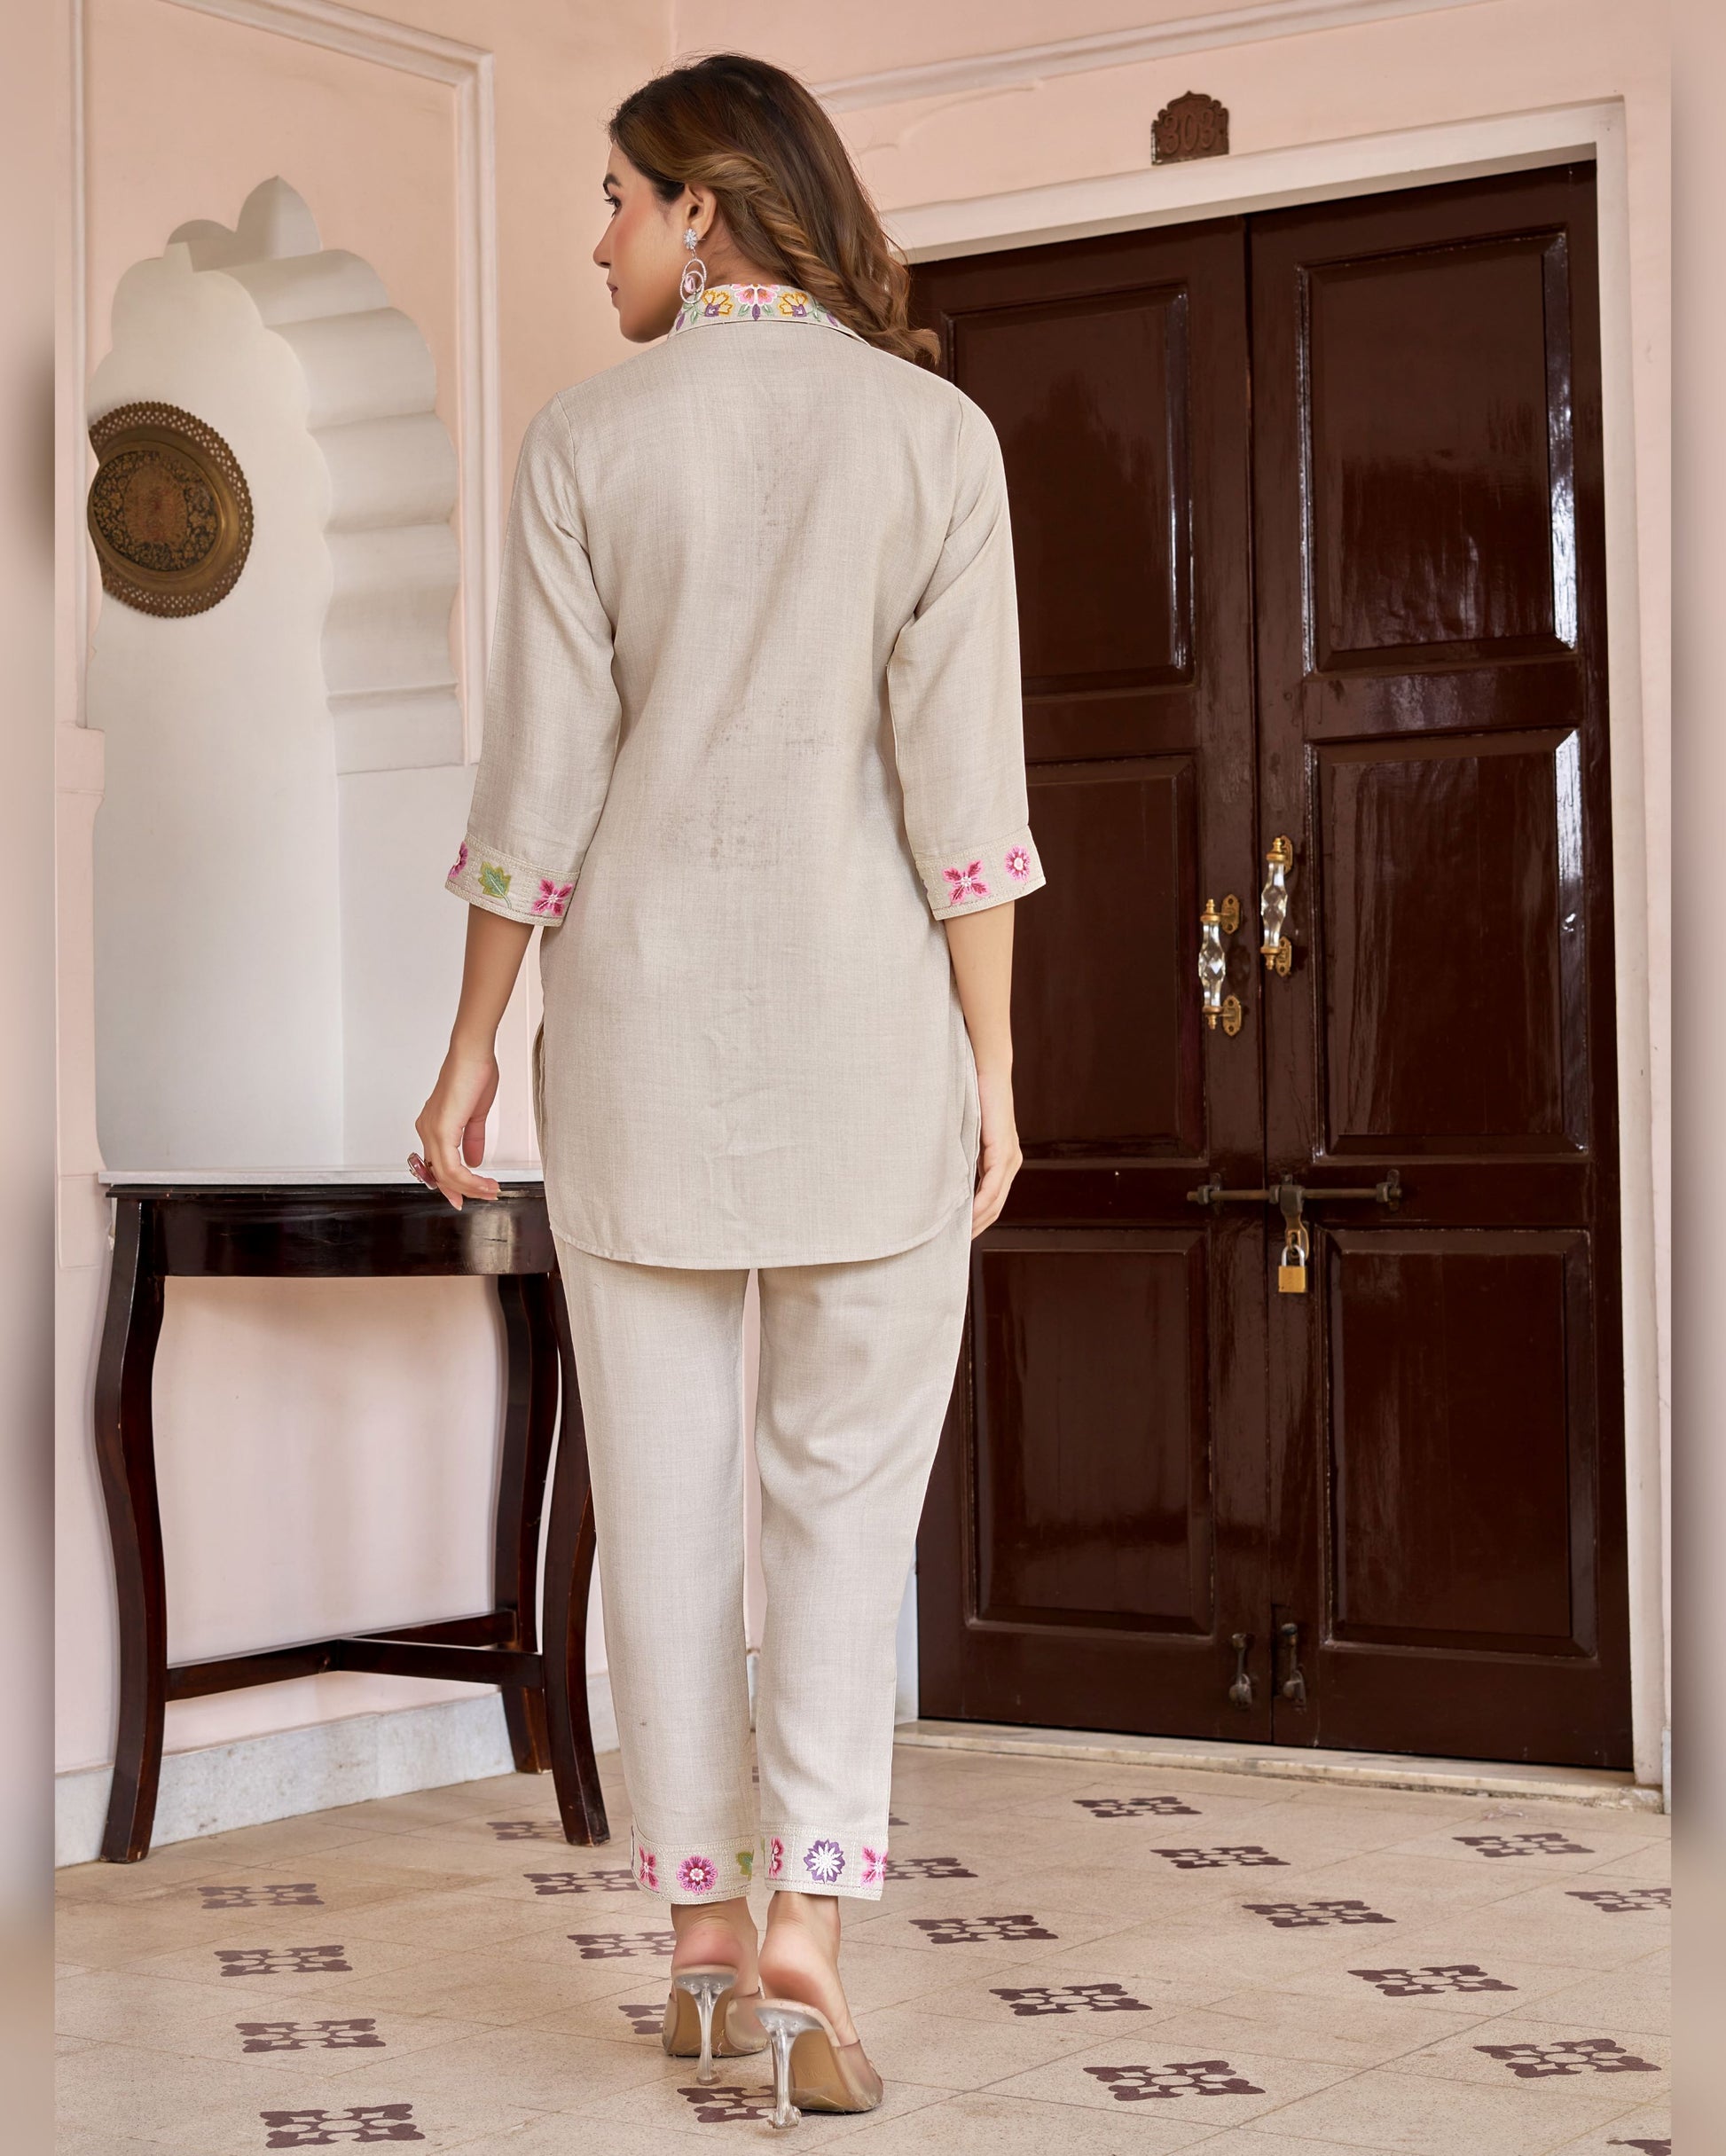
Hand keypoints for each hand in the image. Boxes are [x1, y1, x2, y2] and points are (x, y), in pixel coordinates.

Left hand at [413, 1039, 502, 1208]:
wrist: (472, 1054)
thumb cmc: (473, 1073)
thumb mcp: (475, 1114)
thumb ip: (473, 1140)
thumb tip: (474, 1160)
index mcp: (433, 1126)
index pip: (438, 1165)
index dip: (454, 1184)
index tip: (471, 1194)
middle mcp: (427, 1130)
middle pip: (441, 1174)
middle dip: (464, 1190)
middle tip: (486, 1194)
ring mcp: (432, 1130)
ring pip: (446, 1174)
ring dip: (471, 1187)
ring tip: (490, 1189)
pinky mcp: (441, 1130)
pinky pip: (451, 1166)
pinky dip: (469, 1178)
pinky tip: (483, 1180)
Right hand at [970, 1061, 1021, 1236]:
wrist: (987, 1069)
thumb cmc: (972, 1096)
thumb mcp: (964, 1132)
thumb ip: (959, 1152)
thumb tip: (938, 1171)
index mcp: (1002, 1161)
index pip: (991, 1201)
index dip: (976, 1221)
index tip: (957, 1237)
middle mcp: (1010, 1162)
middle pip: (995, 1208)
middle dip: (976, 1228)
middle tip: (953, 1247)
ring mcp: (1009, 1157)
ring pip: (995, 1201)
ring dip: (978, 1221)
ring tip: (957, 1237)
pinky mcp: (1003, 1149)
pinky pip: (993, 1185)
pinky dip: (981, 1202)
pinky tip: (968, 1215)